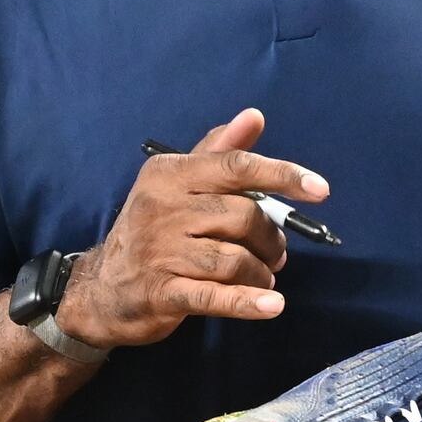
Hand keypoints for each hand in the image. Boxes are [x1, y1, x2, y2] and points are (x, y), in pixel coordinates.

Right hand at [56, 108, 326, 350]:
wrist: (101, 287)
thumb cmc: (152, 230)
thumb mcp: (177, 184)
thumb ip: (219, 152)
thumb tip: (254, 117)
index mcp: (170, 174)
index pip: (235, 167)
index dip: (282, 175)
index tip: (320, 190)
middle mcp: (162, 208)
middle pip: (243, 216)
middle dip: (271, 237)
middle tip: (275, 252)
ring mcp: (159, 252)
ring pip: (234, 259)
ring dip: (261, 272)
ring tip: (263, 277)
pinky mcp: (161, 292)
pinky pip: (214, 297)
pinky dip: (248, 302)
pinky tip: (273, 305)